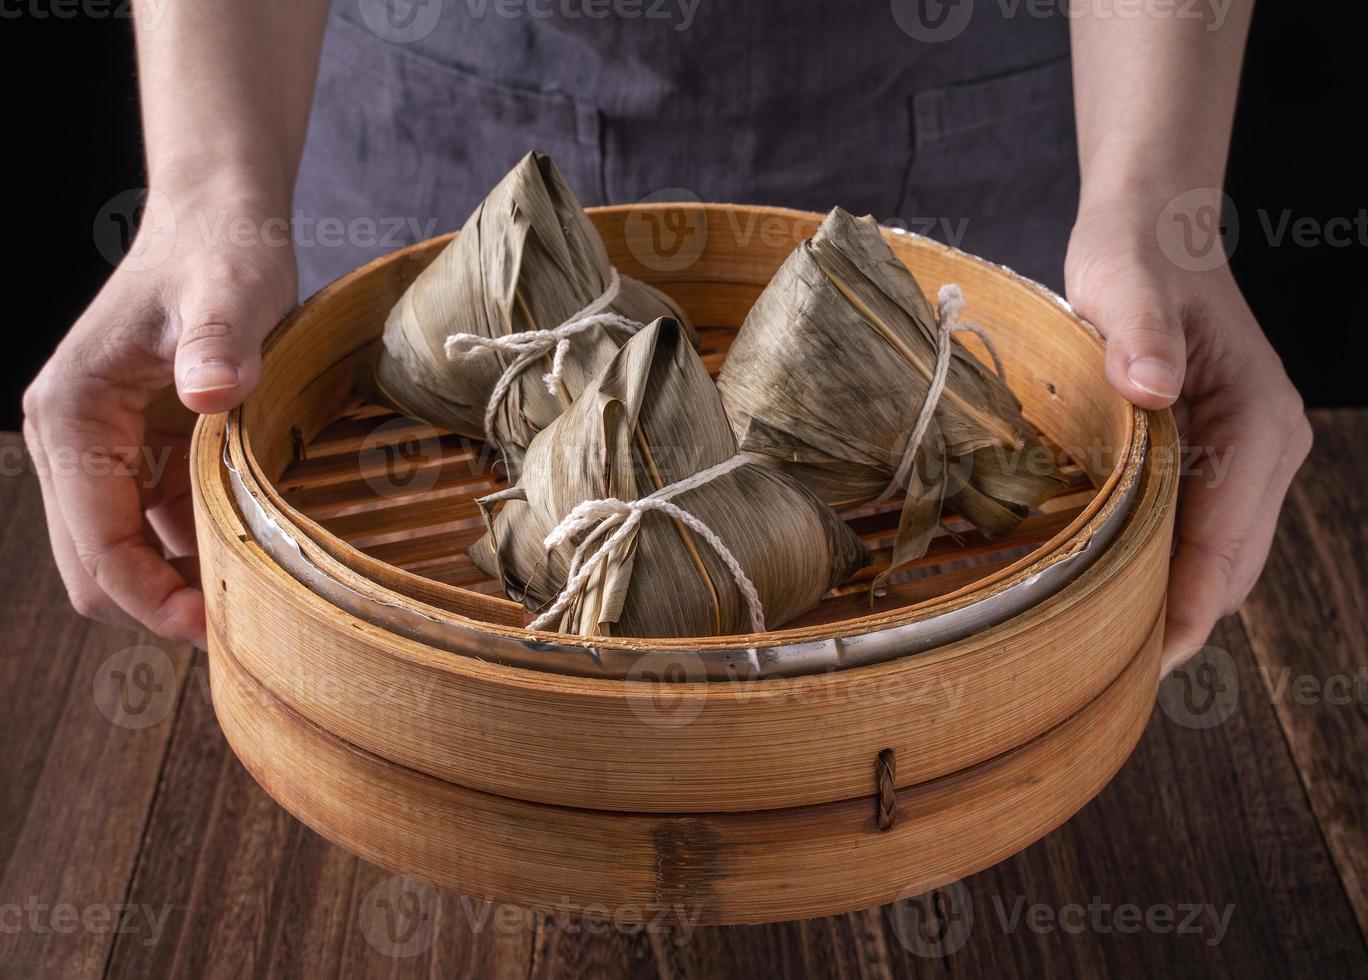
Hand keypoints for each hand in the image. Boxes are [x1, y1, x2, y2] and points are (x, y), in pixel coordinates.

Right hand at [23, 183, 295, 645]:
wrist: (219, 220)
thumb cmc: (221, 251)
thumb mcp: (230, 292)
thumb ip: (218, 341)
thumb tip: (209, 393)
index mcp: (72, 414)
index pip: (95, 544)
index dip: (149, 597)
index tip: (213, 627)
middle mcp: (70, 437)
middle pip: (95, 562)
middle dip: (158, 602)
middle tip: (240, 625)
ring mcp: (100, 444)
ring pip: (122, 549)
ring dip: (177, 580)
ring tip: (252, 594)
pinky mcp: (136, 445)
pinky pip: (153, 521)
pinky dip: (192, 545)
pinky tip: (248, 548)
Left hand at [1065, 188, 1311, 674]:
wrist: (1153, 231)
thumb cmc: (1136, 255)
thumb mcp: (1122, 282)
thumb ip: (1137, 331)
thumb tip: (1152, 389)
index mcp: (1259, 420)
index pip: (1227, 542)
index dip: (1187, 607)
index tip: (1146, 662)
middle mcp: (1271, 447)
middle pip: (1232, 565)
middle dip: (1180, 621)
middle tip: (1109, 678)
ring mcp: (1252, 456)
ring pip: (1222, 557)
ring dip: (1175, 602)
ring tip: (1109, 655)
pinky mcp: (1223, 456)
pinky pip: (1204, 532)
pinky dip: (1170, 568)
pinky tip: (1118, 593)